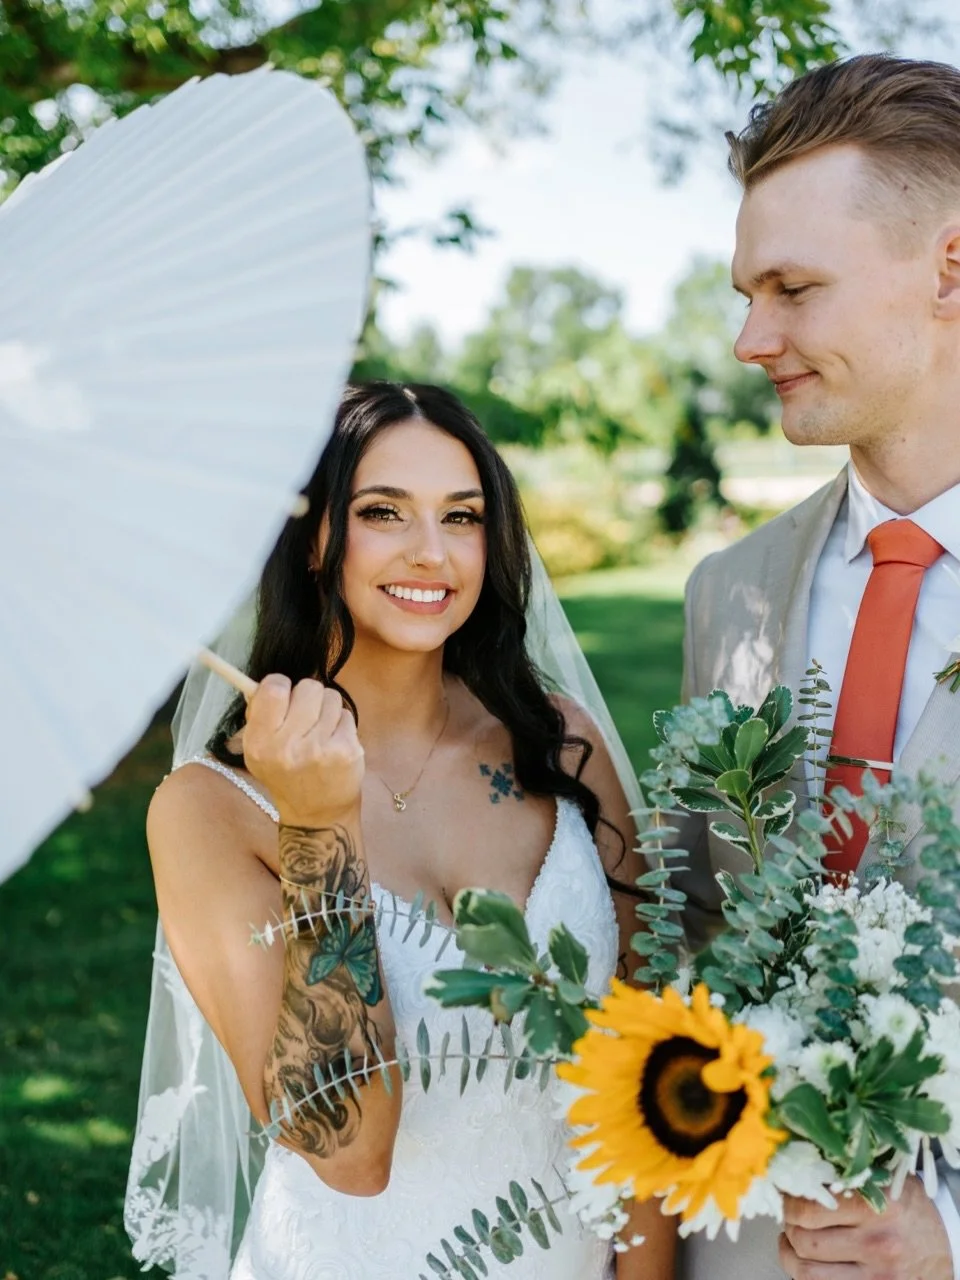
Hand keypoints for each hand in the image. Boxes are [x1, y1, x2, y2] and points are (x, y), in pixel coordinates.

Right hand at [243, 675, 364, 826]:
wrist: (316, 814)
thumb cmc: (286, 774)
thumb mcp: (258, 751)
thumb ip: (259, 714)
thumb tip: (265, 681)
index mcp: (260, 743)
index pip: (273, 687)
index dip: (281, 685)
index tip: (285, 696)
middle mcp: (287, 747)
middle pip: (308, 687)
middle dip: (309, 696)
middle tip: (307, 717)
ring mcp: (319, 749)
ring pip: (331, 697)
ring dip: (327, 709)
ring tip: (321, 732)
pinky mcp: (346, 751)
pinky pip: (346, 714)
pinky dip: (342, 724)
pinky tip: (335, 743)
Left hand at [779, 1176, 952, 1279]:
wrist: (947, 1248)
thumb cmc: (909, 1209)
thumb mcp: (885, 1181)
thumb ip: (846, 1173)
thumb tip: (798, 1162)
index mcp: (878, 1206)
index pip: (809, 1207)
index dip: (788, 1200)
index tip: (788, 1193)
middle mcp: (878, 1243)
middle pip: (804, 1239)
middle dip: (788, 1225)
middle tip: (790, 1214)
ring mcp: (876, 1275)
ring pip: (807, 1270)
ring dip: (790, 1252)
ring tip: (793, 1238)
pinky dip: (805, 1273)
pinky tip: (808, 1259)